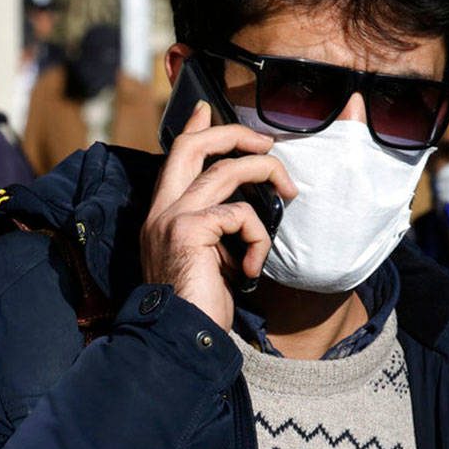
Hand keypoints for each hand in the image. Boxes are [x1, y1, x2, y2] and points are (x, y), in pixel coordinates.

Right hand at [141, 101, 296, 328]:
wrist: (177, 341)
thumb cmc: (197, 308)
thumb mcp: (207, 260)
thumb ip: (215, 231)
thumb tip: (243, 211)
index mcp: (161, 216)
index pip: (174, 158)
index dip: (193, 129)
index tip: (206, 108)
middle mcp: (160, 211)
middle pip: (193, 147)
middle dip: (232, 133)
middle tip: (265, 141)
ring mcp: (171, 219)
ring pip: (226, 171)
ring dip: (265, 173)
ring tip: (288, 191)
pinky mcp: (188, 232)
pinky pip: (239, 214)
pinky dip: (257, 237)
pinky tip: (252, 265)